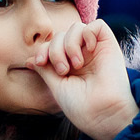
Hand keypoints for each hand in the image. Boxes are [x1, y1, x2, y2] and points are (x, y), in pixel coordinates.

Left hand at [28, 19, 137, 139]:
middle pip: (61, 35)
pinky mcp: (109, 45)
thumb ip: (44, 69)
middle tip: (63, 71)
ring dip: (69, 44)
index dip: (43, 49)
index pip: (51, 45)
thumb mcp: (56, 85)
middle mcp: (83, 56)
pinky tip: (89, 50)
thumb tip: (30, 60)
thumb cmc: (81, 106)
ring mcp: (96, 50)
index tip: (39, 62)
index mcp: (70, 66)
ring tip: (76, 65)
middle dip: (55, 49)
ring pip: (76, 28)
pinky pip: (98, 25)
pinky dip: (88, 34)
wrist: (102, 114)